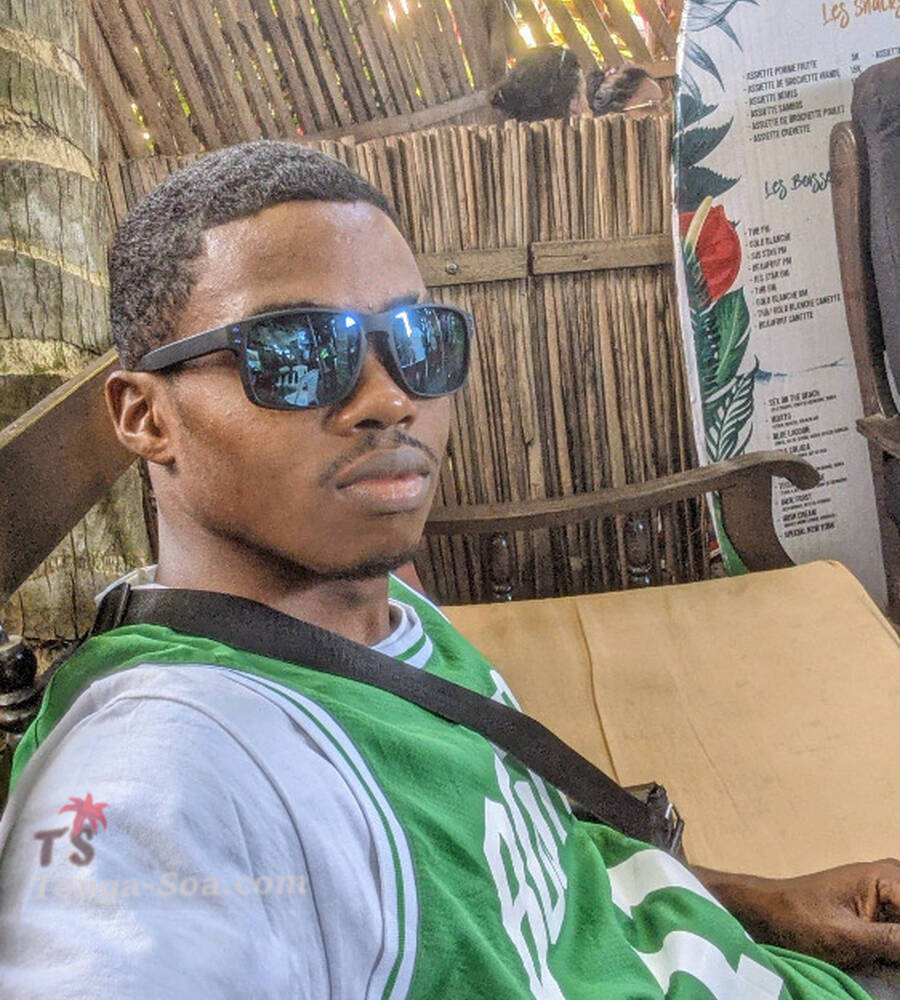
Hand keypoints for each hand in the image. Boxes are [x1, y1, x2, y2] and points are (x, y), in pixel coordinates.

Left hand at [692, 859, 899, 967]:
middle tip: (889, 955)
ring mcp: (884, 893)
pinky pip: (897, 925)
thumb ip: (897, 943)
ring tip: (879, 952)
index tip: (894, 953)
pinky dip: (894, 943)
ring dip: (896, 941)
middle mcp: (890, 878)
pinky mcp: (876, 911)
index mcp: (886, 876)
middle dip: (899, 940)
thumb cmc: (800, 920)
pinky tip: (887, 955)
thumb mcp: (851, 938)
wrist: (766, 914)